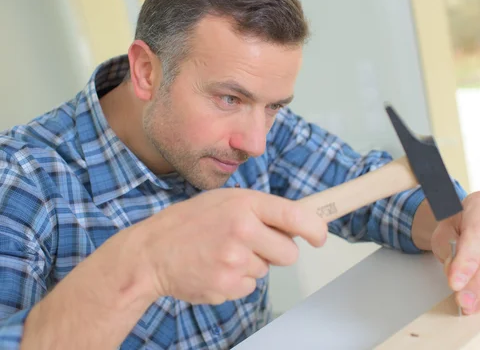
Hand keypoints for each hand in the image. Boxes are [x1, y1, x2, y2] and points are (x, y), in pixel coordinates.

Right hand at [139, 188, 327, 303]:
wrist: (151, 252)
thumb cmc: (190, 222)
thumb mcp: (226, 200)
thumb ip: (260, 209)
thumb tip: (298, 224)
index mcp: (244, 204)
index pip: (295, 216)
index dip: (316, 228)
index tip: (321, 236)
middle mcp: (242, 231)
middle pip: (289, 253)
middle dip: (278, 251)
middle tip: (253, 243)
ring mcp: (234, 261)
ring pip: (266, 270)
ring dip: (252, 264)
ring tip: (223, 252)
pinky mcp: (226, 286)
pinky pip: (250, 287)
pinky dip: (237, 280)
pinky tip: (216, 267)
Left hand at [431, 190, 479, 313]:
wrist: (473, 222)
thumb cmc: (458, 226)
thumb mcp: (444, 232)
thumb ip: (448, 250)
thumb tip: (457, 274)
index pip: (478, 232)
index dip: (467, 260)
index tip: (455, 282)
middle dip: (479, 280)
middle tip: (463, 299)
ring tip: (471, 304)